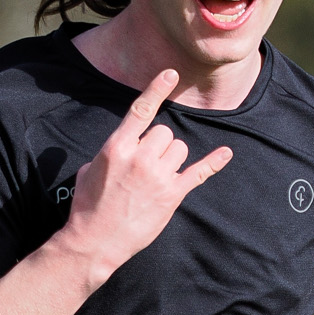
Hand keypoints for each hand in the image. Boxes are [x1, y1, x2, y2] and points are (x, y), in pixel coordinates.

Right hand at [62, 68, 232, 278]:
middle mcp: (140, 157)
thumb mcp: (89, 170)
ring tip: (156, 178)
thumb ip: (109, 152)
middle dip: (159, 145)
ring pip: (179, 149)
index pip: (142, 109)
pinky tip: (226, 153)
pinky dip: (213, 162)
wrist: (95, 241)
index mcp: (117, 147)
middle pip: (165, 133)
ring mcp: (158, 176)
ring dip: (172, 158)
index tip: (171, 73)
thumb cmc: (88, 207)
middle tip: (146, 166)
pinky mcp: (172, 195)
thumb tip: (121, 149)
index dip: (157, 89)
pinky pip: (199, 172)